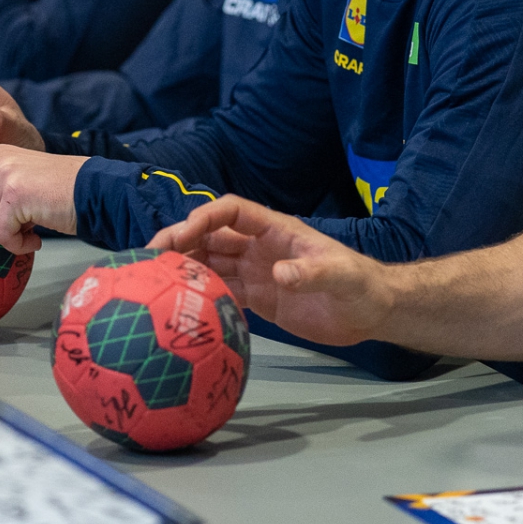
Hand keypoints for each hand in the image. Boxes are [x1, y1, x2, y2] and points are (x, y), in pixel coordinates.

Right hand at [147, 196, 386, 346]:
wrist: (371, 312)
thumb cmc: (360, 286)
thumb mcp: (341, 276)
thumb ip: (312, 273)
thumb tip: (279, 274)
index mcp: (275, 230)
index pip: (231, 211)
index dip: (203, 217)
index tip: (182, 233)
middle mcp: (259, 247)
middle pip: (211, 236)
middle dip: (181, 241)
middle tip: (151, 258)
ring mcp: (256, 272)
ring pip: (211, 263)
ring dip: (185, 268)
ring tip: (156, 283)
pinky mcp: (258, 297)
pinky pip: (222, 291)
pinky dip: (201, 295)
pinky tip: (181, 307)